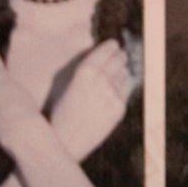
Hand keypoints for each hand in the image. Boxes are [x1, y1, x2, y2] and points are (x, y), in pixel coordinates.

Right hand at [45, 38, 134, 162]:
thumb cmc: (61, 113)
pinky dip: (123, 86)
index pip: (107, 49)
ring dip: (122, 71)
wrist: (66, 141)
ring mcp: (112, 94)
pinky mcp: (119, 108)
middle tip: (120, 56)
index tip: (114, 45)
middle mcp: (101, 79)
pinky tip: (116, 89)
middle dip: (119, 57)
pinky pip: (127, 90)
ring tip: (116, 73)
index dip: (112, 46)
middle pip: (120, 59)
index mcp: (85, 70)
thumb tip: (100, 58)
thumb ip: (84, 70)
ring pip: (125, 73)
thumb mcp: (66, 85)